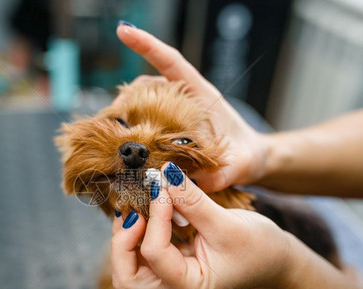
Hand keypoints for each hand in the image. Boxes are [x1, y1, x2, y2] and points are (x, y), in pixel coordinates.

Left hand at [110, 162, 295, 288]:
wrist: (276, 260)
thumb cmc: (259, 247)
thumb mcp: (226, 222)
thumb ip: (191, 199)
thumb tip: (163, 173)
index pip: (154, 254)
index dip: (154, 217)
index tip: (162, 188)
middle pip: (126, 276)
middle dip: (123, 240)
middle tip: (135, 210)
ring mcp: (169, 281)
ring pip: (128, 266)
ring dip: (127, 235)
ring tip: (139, 206)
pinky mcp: (170, 267)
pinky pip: (141, 254)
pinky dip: (139, 232)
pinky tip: (148, 210)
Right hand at [116, 23, 271, 191]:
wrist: (251, 160)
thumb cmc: (246, 157)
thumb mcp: (238, 166)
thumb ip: (220, 174)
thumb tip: (197, 183)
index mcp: (201, 95)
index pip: (172, 63)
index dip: (148, 46)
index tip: (124, 31)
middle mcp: (185, 99)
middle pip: (147, 84)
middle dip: (126, 95)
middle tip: (112, 118)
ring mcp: (175, 112)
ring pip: (142, 100)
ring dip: (124, 112)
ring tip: (113, 132)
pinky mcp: (169, 128)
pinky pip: (144, 120)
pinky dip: (130, 127)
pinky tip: (122, 142)